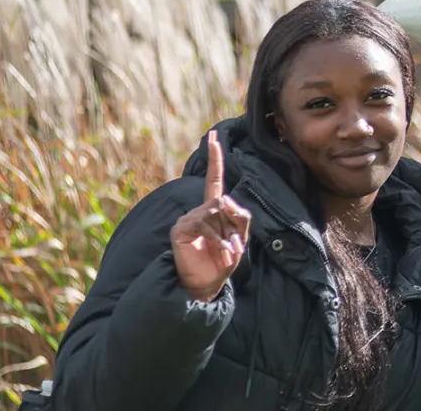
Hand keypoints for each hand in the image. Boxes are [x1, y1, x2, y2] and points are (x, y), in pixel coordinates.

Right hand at [170, 131, 251, 301]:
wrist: (206, 284)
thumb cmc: (223, 260)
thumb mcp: (239, 238)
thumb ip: (239, 217)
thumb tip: (224, 199)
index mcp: (213, 209)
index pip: (214, 179)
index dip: (215, 159)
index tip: (213, 136)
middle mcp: (199, 210)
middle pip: (223, 201)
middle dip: (234, 224)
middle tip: (235, 245)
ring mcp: (187, 218)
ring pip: (215, 212)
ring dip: (227, 234)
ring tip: (227, 251)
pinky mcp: (180, 229)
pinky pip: (204, 224)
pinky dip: (219, 239)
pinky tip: (222, 251)